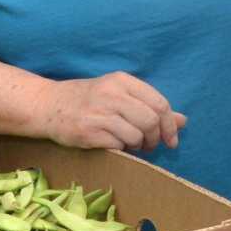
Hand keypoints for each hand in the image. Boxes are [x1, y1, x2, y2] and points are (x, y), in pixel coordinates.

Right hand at [47, 72, 184, 151]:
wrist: (47, 105)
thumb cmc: (88, 100)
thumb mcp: (119, 95)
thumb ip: (150, 106)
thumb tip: (183, 121)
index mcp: (122, 81)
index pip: (160, 103)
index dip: (170, 125)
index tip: (171, 140)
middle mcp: (111, 94)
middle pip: (151, 121)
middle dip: (155, 139)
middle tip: (148, 146)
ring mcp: (99, 112)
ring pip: (136, 136)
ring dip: (138, 146)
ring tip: (130, 145)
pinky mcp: (88, 131)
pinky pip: (118, 146)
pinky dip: (122, 150)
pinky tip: (115, 146)